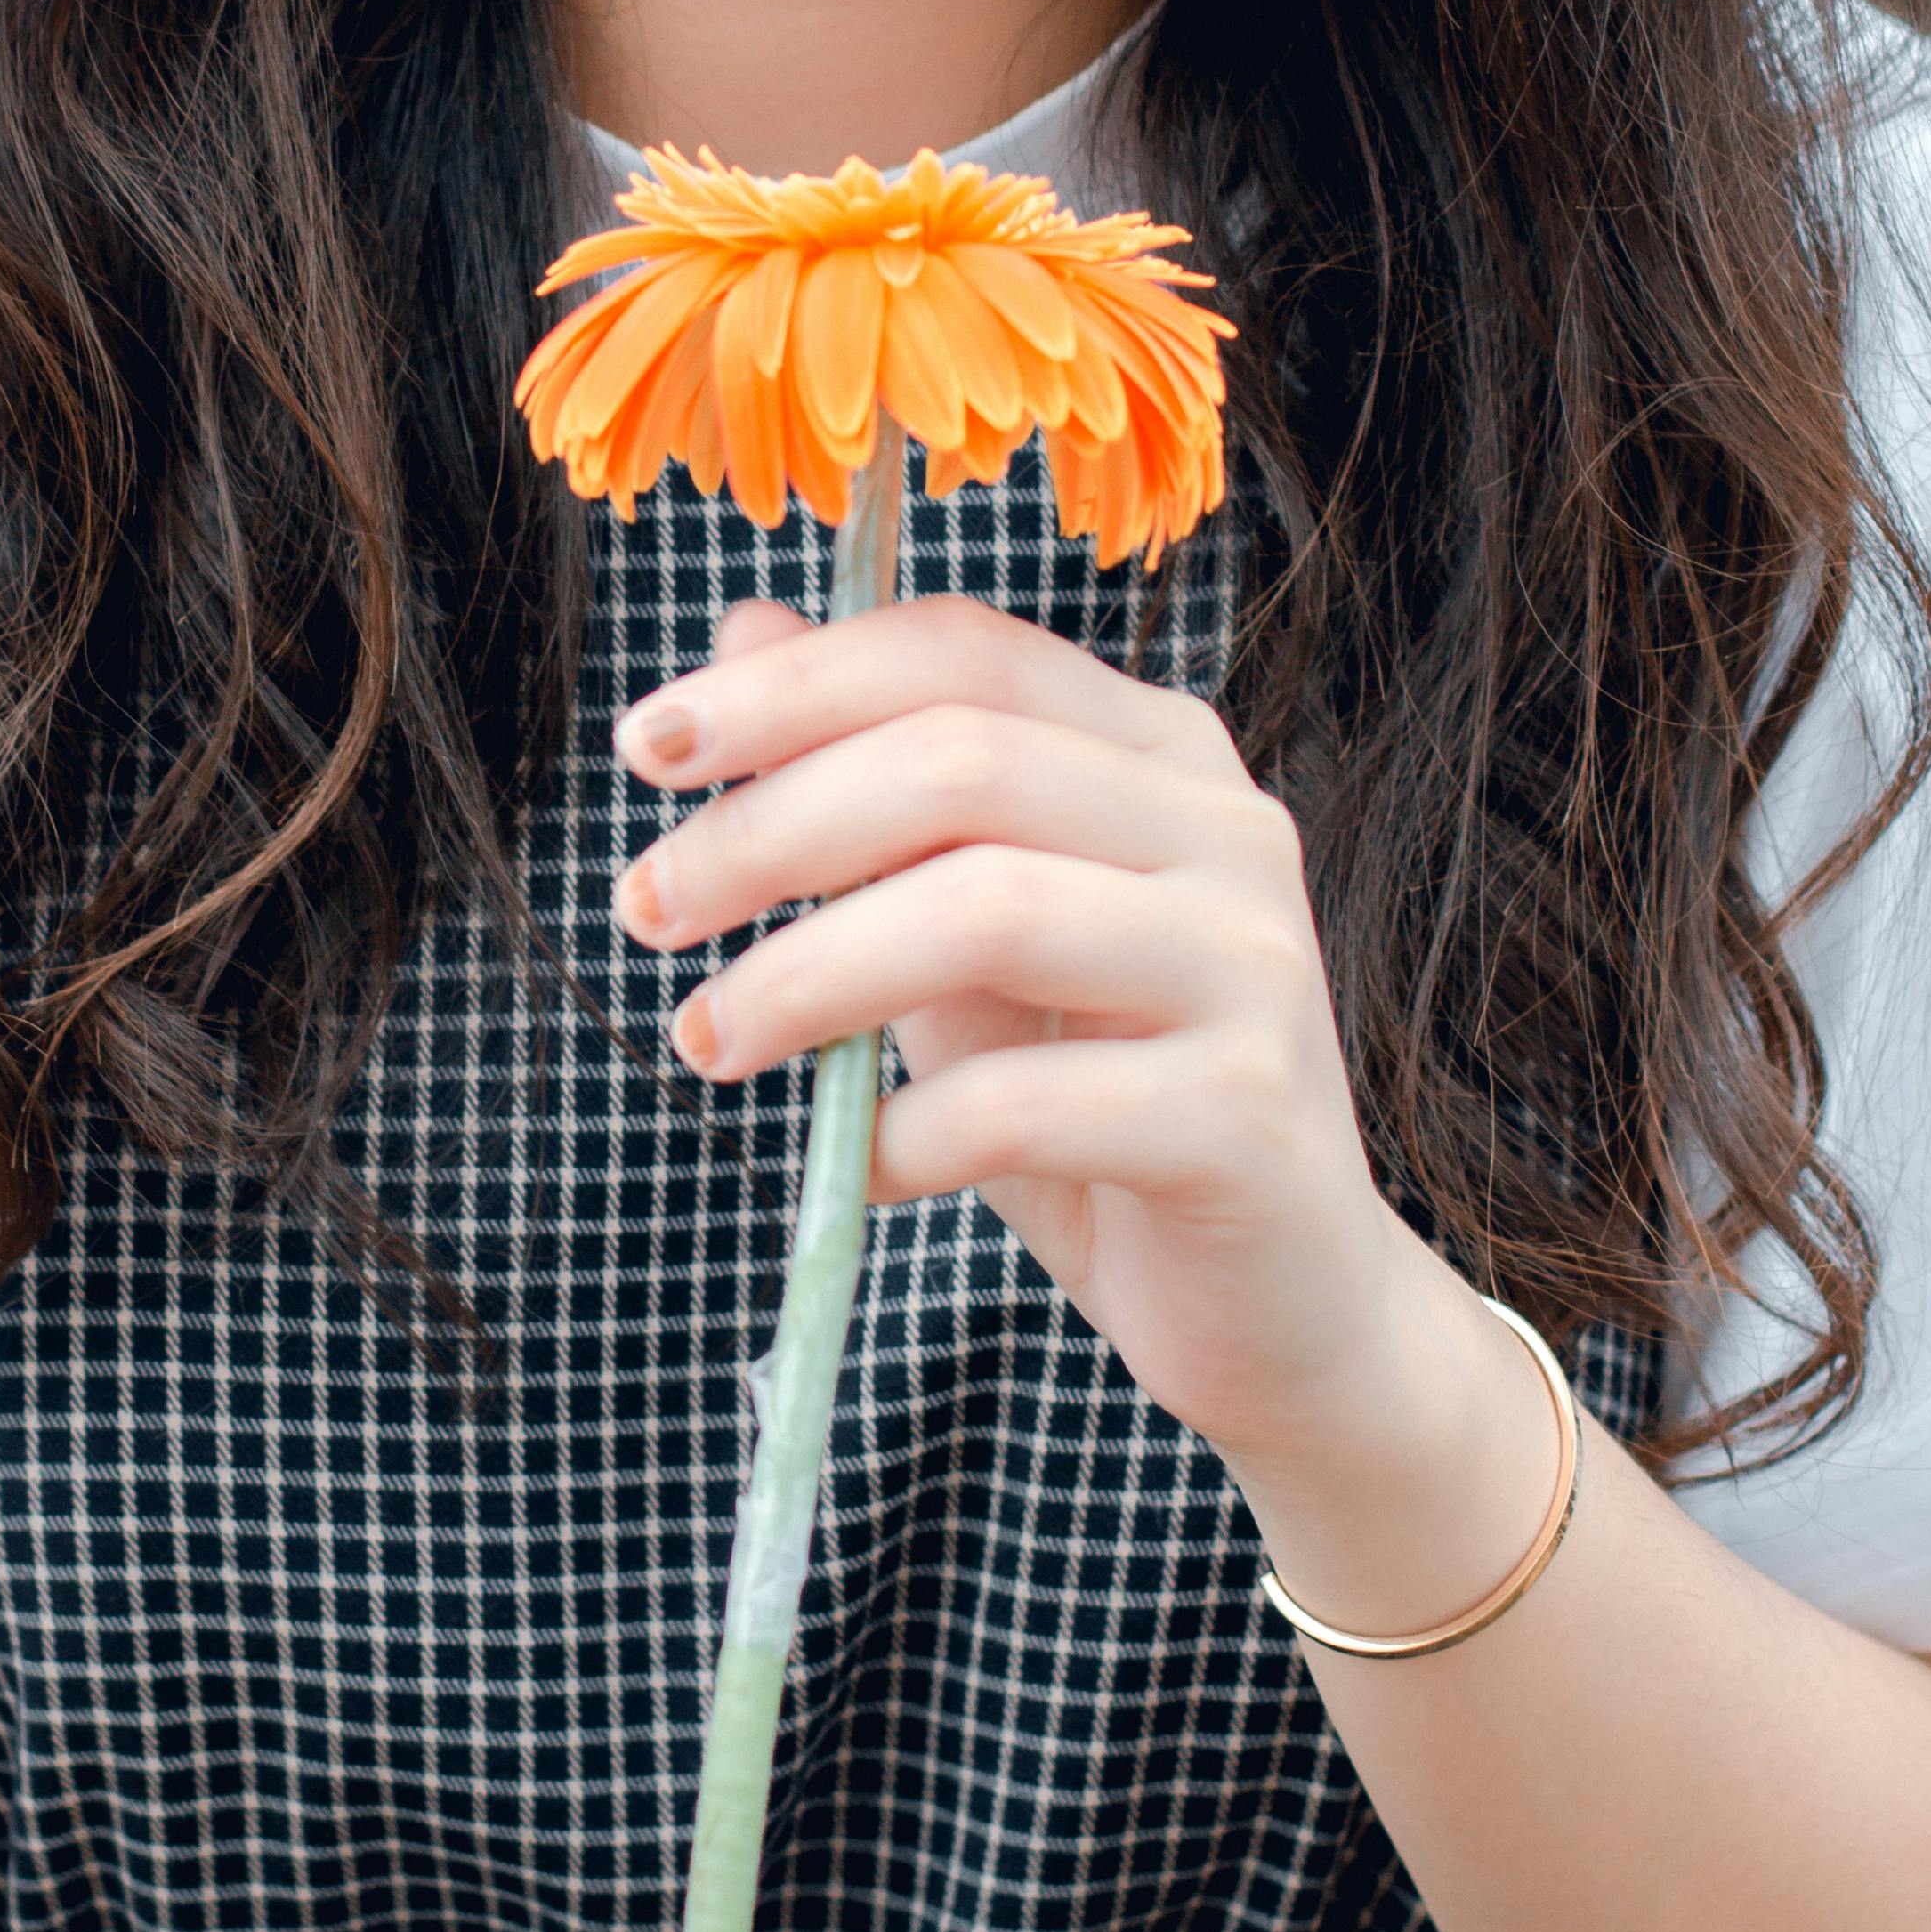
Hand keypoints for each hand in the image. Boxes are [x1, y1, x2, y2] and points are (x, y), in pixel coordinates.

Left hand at [610, 590, 1471, 1498]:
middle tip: (645, 906)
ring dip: (808, 971)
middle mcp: (1225, 827)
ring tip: (707, 1039)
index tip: (645, 745)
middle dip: (770, 826)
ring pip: (991, 910)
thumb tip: (740, 625)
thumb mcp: (965, 928)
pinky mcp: (1246, 1118)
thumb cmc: (1098, 1099)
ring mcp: (1252, 966)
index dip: (793, 684)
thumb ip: (874, 785)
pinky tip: (847, 1167)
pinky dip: (902, 1131)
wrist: (1285, 1306)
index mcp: (1158, 750)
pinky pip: (1029, 1104)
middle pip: (963, 762)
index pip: (962, 653)